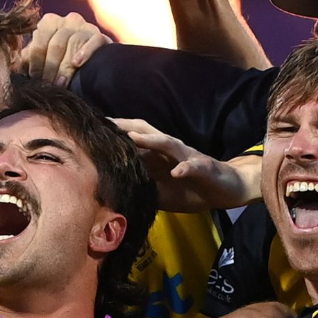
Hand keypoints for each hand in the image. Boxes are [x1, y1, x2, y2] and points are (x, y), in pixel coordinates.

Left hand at [19, 12, 111, 86]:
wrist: (92, 66)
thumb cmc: (60, 63)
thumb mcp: (42, 58)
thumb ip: (28, 59)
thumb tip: (11, 67)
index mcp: (50, 23)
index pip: (39, 41)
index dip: (36, 62)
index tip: (35, 79)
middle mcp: (68, 20)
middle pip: (56, 43)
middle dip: (51, 67)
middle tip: (49, 85)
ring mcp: (86, 27)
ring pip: (73, 42)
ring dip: (66, 66)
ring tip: (62, 84)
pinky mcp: (102, 36)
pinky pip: (94, 40)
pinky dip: (85, 51)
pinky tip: (78, 63)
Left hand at [113, 119, 259, 211]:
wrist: (228, 189)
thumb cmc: (191, 188)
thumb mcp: (161, 191)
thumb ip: (142, 186)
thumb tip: (113, 193)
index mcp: (159, 155)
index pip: (133, 139)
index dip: (114, 134)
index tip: (90, 130)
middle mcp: (171, 150)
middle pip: (146, 131)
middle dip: (126, 127)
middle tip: (105, 124)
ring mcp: (188, 156)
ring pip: (168, 143)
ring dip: (151, 140)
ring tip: (133, 138)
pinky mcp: (205, 167)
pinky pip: (195, 166)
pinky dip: (186, 168)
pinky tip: (177, 172)